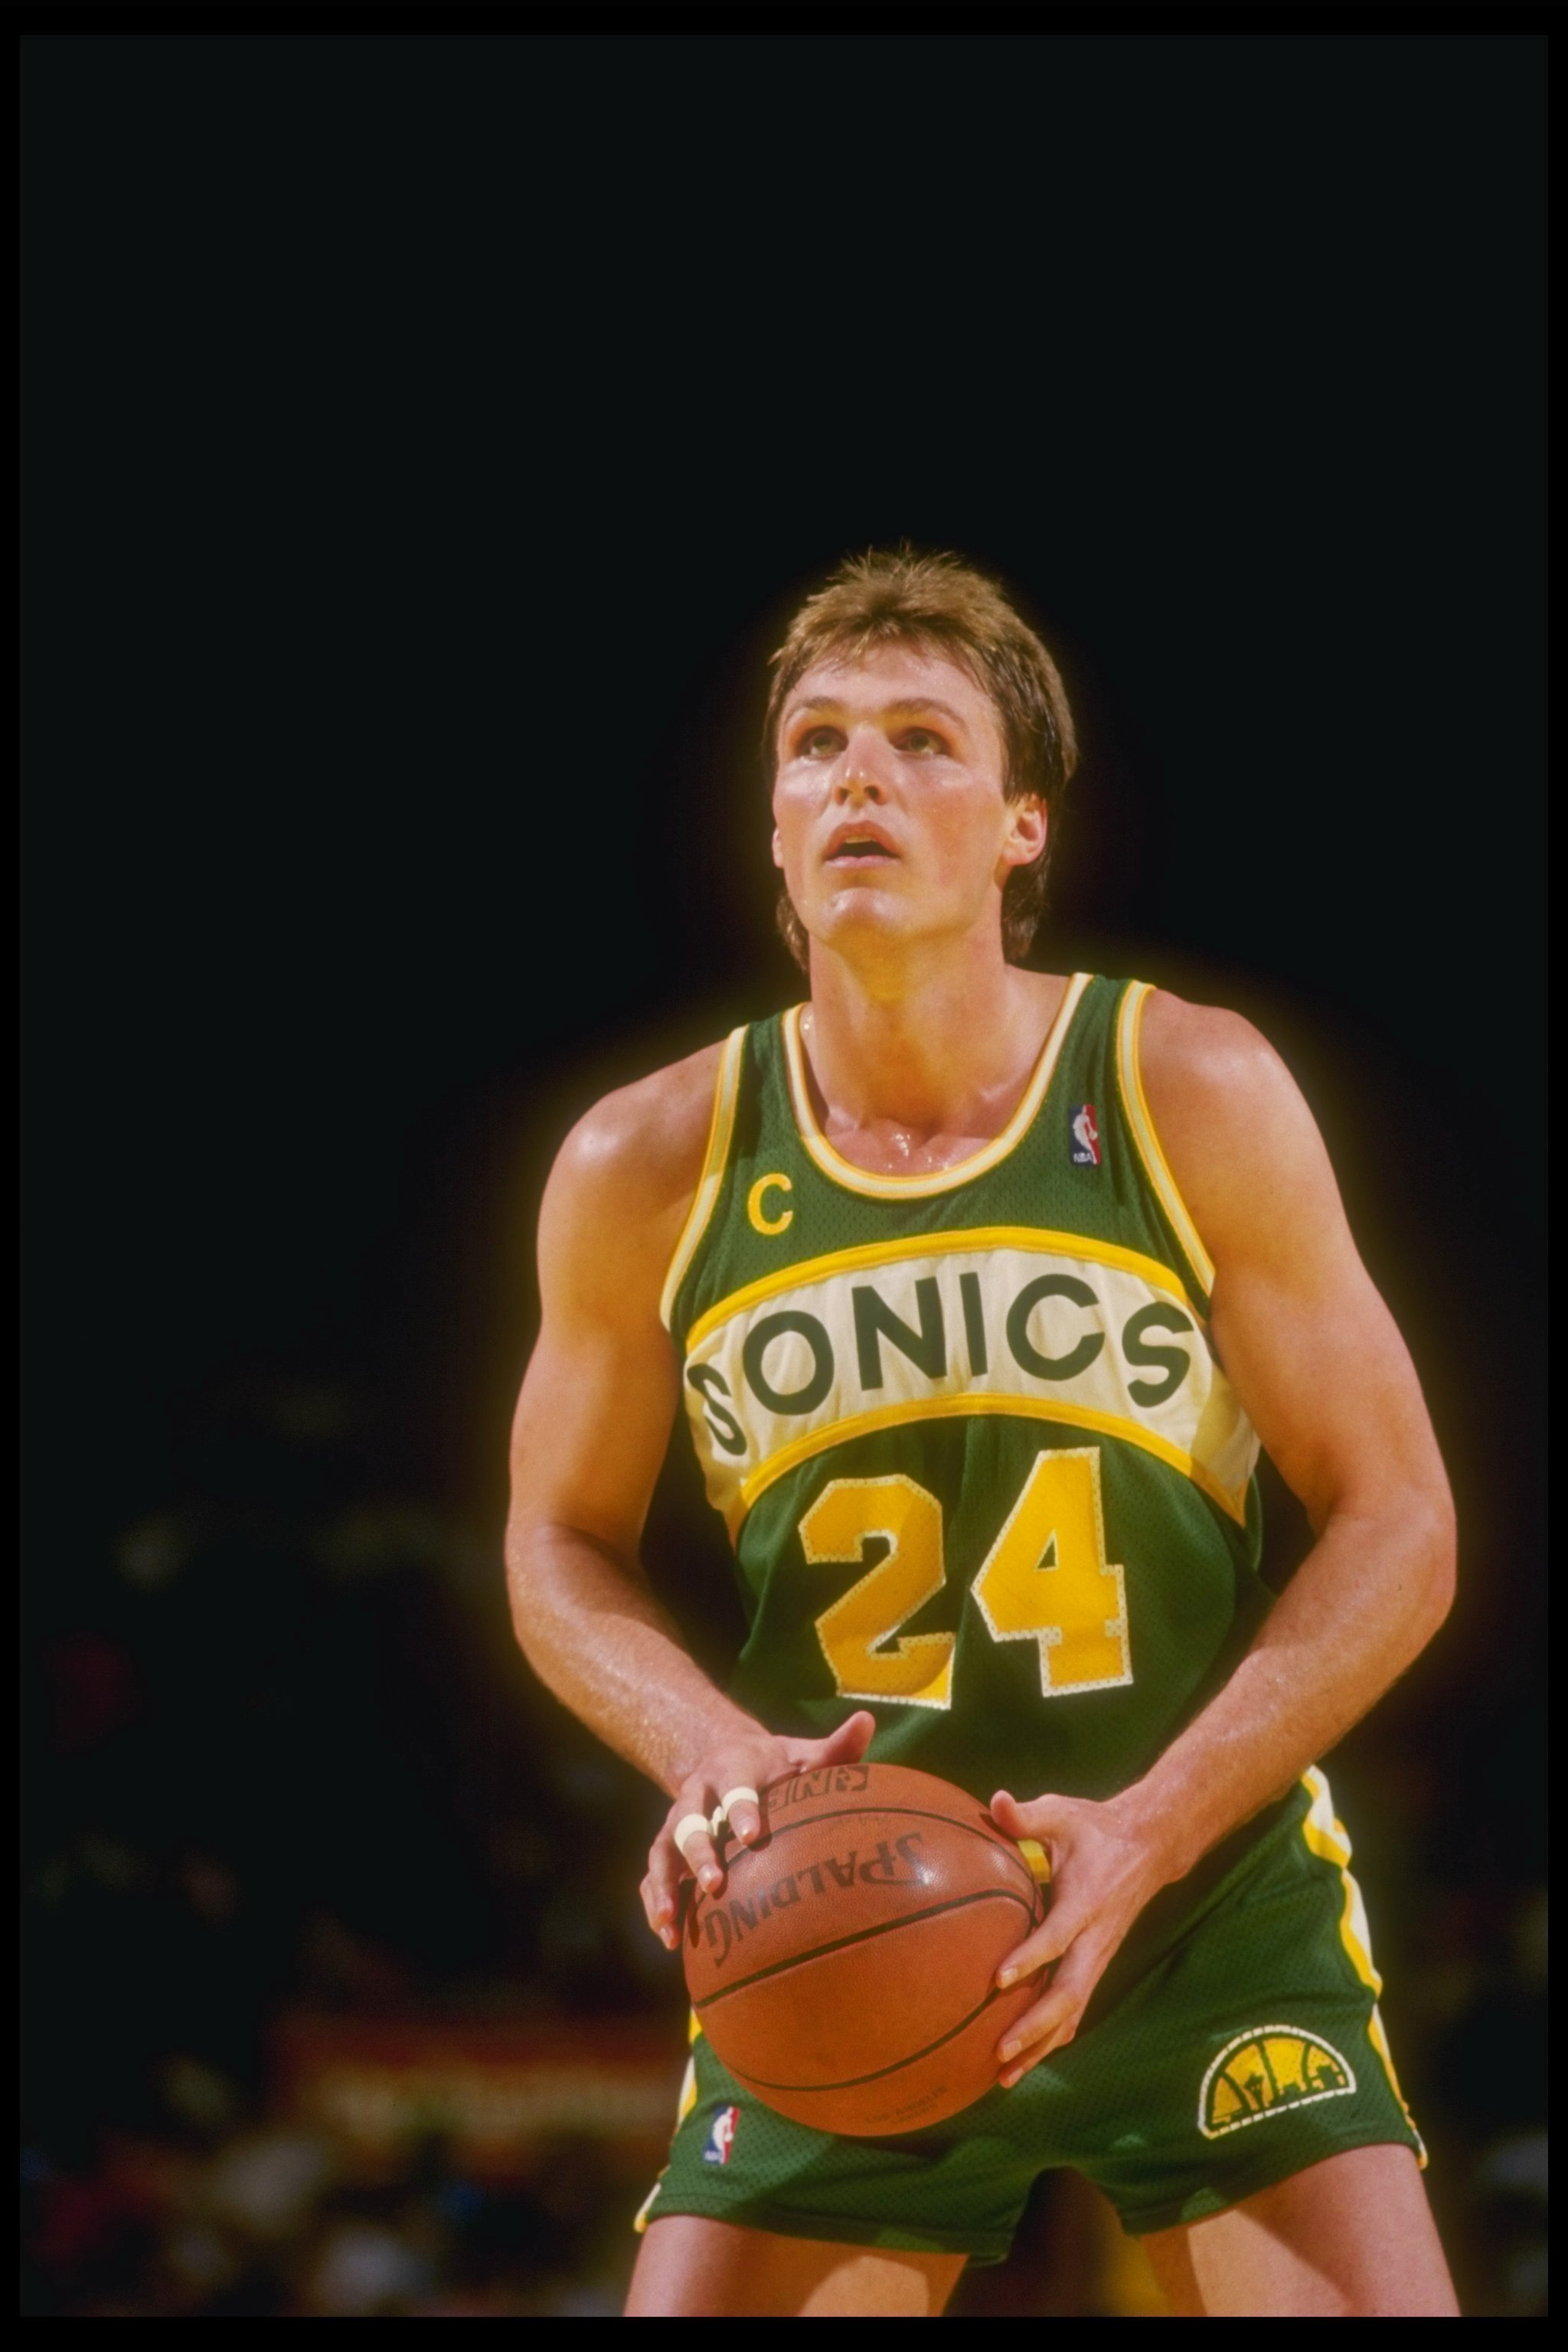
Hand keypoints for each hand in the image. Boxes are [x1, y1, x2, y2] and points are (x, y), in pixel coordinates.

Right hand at [641, 1711, 876, 1948]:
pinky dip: (654, 1901)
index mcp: (732, 1767)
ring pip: (663, 1850)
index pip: (735, 1786)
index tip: (752, 1835)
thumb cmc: (778, 1766)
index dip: (741, 1808)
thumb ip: (835, 1746)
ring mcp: (677, 1822)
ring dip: (665, 1884)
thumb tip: (867, 1721)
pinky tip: (668, 1936)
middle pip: (689, 1820)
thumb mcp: (803, 1753)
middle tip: (714, 1884)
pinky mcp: (667, 1847)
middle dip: (698, 1851)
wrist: (725, 1757)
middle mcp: (697, 1793)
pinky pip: (653, 1874)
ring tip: (671, 1921)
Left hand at [987, 1787, 1169, 2085]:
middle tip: (998, 2052)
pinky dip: (1052, 2038)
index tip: (999, 1980)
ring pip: (1074, 2013)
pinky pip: (1076, 2010)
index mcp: (1086, 1902)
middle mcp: (1096, 1939)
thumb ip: (1028, 1814)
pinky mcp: (1097, 1966)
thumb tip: (994, 1802)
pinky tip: (1025, 2062)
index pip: (1058, 1937)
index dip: (1031, 1958)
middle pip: (1070, 1994)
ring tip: (1003, 2077)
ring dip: (1042, 2046)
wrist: (1150, 1846)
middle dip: (1036, 2027)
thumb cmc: (1096, 1828)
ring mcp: (1099, 1958)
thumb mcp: (1063, 1813)